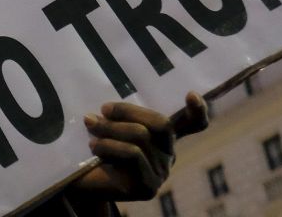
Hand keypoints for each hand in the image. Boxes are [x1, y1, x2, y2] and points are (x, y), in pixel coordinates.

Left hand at [67, 92, 209, 210]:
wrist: (84, 181)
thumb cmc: (98, 145)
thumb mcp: (110, 124)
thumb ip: (117, 114)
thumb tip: (110, 107)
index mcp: (163, 136)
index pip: (192, 124)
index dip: (197, 110)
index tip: (191, 94)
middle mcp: (168, 154)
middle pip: (162, 124)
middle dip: (128, 111)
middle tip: (103, 109)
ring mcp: (161, 172)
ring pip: (142, 137)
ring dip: (110, 127)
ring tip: (90, 124)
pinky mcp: (148, 186)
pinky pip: (133, 154)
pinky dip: (109, 145)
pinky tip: (94, 146)